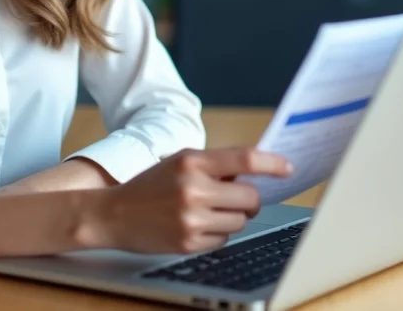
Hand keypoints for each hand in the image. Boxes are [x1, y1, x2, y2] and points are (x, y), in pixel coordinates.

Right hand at [81, 147, 292, 254]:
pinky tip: (195, 226)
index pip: (245, 159)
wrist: (114, 214)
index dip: (272, 163)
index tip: (288, 167)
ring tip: (207, 211)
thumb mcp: (179, 163)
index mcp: (192, 161)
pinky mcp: (189, 242)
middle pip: (250, 197)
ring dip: (232, 217)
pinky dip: (217, 234)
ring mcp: (192, 218)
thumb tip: (256, 171)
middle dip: (248, 199)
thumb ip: (214, 165)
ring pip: (241, 221)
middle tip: (236, 198)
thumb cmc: (151, 185)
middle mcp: (193, 189)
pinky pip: (224, 240)